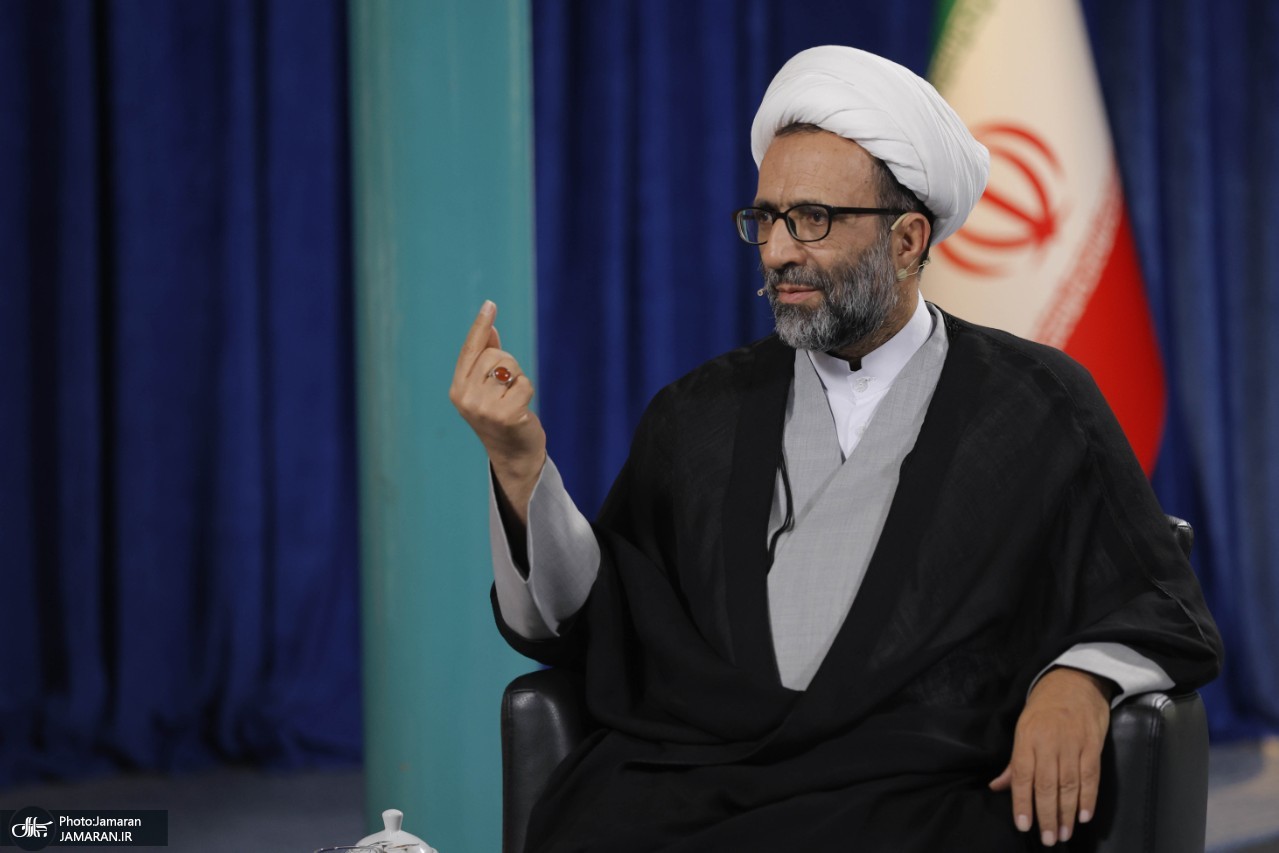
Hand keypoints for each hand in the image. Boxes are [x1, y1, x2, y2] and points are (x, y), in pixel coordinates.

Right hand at [449, 300, 546, 524]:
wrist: (514, 456)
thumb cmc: (502, 417)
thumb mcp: (489, 388)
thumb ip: (486, 359)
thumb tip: (490, 328)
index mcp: (457, 389)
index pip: (470, 350)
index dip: (481, 326)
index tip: (490, 304)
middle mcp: (465, 398)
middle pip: (495, 356)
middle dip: (510, 366)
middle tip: (509, 389)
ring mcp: (483, 408)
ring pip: (510, 368)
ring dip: (519, 380)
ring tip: (514, 400)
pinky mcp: (504, 416)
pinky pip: (525, 384)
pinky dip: (528, 393)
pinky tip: (522, 410)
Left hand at [989, 667, 1113, 846]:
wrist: (1075, 680)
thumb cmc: (1044, 706)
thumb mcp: (1022, 727)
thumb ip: (1014, 762)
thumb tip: (997, 787)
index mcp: (1027, 737)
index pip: (1023, 775)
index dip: (1022, 802)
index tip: (1023, 825)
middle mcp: (1049, 742)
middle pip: (1047, 785)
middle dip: (1046, 815)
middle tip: (1048, 839)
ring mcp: (1073, 744)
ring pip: (1069, 785)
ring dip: (1067, 813)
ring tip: (1063, 834)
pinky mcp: (1093, 745)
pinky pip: (1091, 776)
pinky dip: (1088, 798)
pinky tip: (1084, 816)